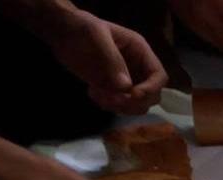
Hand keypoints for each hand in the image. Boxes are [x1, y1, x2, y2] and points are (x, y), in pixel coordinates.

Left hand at [49, 10, 167, 114]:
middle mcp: (139, 68)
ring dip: (120, 106)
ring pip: (137, 105)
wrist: (63, 34)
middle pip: (152, 96)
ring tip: (99, 95)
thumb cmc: (81, 29)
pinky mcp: (114, 90)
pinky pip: (120, 106)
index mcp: (141, 52)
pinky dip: (108, 105)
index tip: (132, 95)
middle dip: (134, 102)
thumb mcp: (96, 36)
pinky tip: (93, 92)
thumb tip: (126, 87)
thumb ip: (112, 60)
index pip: (159, 76)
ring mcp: (128, 81)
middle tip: (112, 99)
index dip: (150, 89)